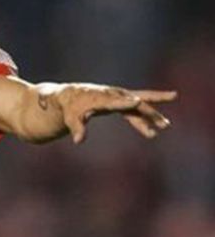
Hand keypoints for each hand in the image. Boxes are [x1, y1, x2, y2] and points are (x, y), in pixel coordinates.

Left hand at [56, 84, 176, 143]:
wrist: (72, 95)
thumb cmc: (71, 108)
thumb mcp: (71, 118)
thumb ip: (77, 128)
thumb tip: (78, 140)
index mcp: (100, 98)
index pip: (114, 101)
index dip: (125, 102)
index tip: (136, 102)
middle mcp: (112, 95)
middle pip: (134, 101)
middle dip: (148, 111)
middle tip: (162, 122)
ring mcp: (118, 97)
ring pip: (139, 104)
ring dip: (151, 115)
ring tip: (165, 126)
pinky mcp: (120, 101)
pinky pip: (135, 109)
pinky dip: (144, 118)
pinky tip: (153, 130)